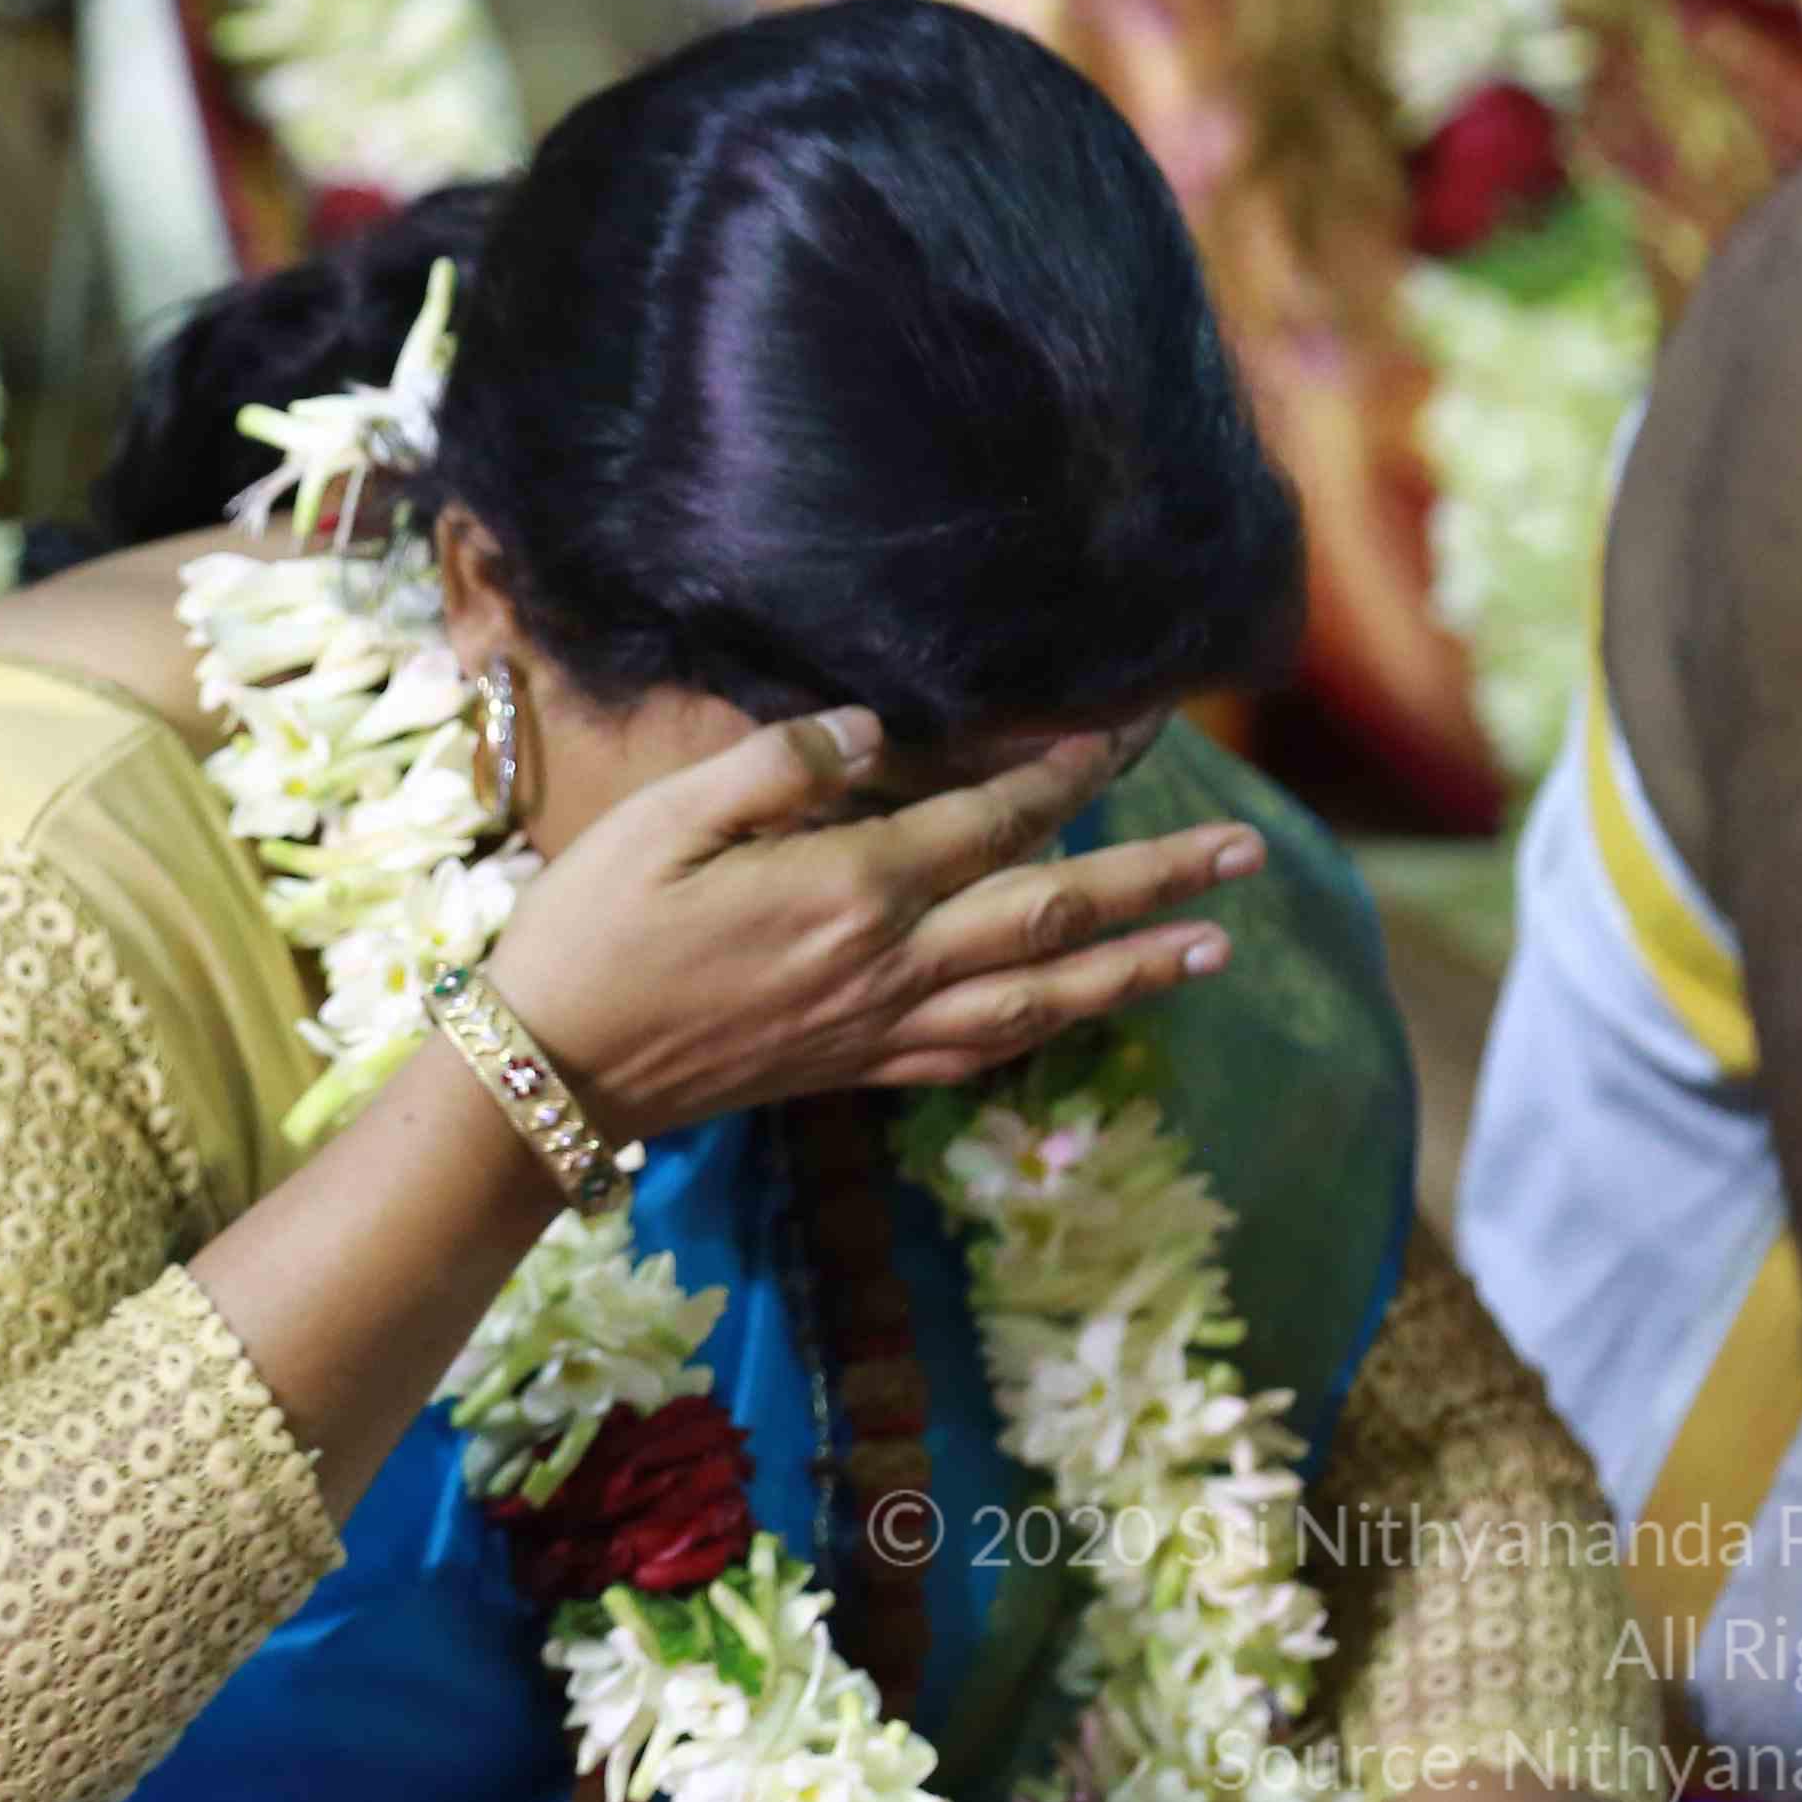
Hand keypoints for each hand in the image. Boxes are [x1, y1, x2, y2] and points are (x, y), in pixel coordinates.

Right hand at [483, 714, 1257, 1138]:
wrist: (554, 1071)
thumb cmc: (592, 929)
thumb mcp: (660, 821)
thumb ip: (774, 768)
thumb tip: (874, 732)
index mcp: (847, 891)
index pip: (991, 821)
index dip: (1070, 773)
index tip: (1134, 729)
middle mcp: (888, 965)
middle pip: (1051, 916)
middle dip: (1157, 882)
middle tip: (1247, 854)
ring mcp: (880, 1026)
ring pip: (1041, 1000)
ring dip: (1135, 970)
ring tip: (1213, 947)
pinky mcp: (857, 1067)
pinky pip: (981, 1052)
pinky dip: (1050, 1031)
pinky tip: (1083, 1016)